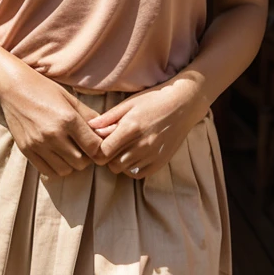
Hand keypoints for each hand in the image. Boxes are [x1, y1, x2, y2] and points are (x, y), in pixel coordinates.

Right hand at [0, 65, 104, 178]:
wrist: (12, 87)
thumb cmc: (43, 88)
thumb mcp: (69, 98)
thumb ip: (89, 116)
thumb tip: (107, 131)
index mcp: (68, 119)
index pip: (94, 148)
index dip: (99, 149)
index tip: (96, 144)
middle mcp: (53, 134)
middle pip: (81, 162)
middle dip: (86, 157)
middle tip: (82, 147)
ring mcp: (38, 144)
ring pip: (66, 170)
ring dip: (71, 163)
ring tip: (68, 150)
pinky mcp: (26, 150)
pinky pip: (47, 171)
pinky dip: (55, 167)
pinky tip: (55, 154)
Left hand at [86, 80, 209, 179]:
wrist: (183, 105)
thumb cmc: (153, 100)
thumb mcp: (128, 103)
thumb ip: (108, 118)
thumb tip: (90, 127)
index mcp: (131, 128)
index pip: (104, 152)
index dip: (97, 150)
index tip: (98, 144)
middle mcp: (142, 144)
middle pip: (112, 164)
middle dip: (108, 157)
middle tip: (111, 145)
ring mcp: (153, 155)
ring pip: (125, 170)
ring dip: (120, 162)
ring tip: (124, 148)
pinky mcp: (161, 162)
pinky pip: (139, 174)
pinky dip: (133, 168)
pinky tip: (134, 155)